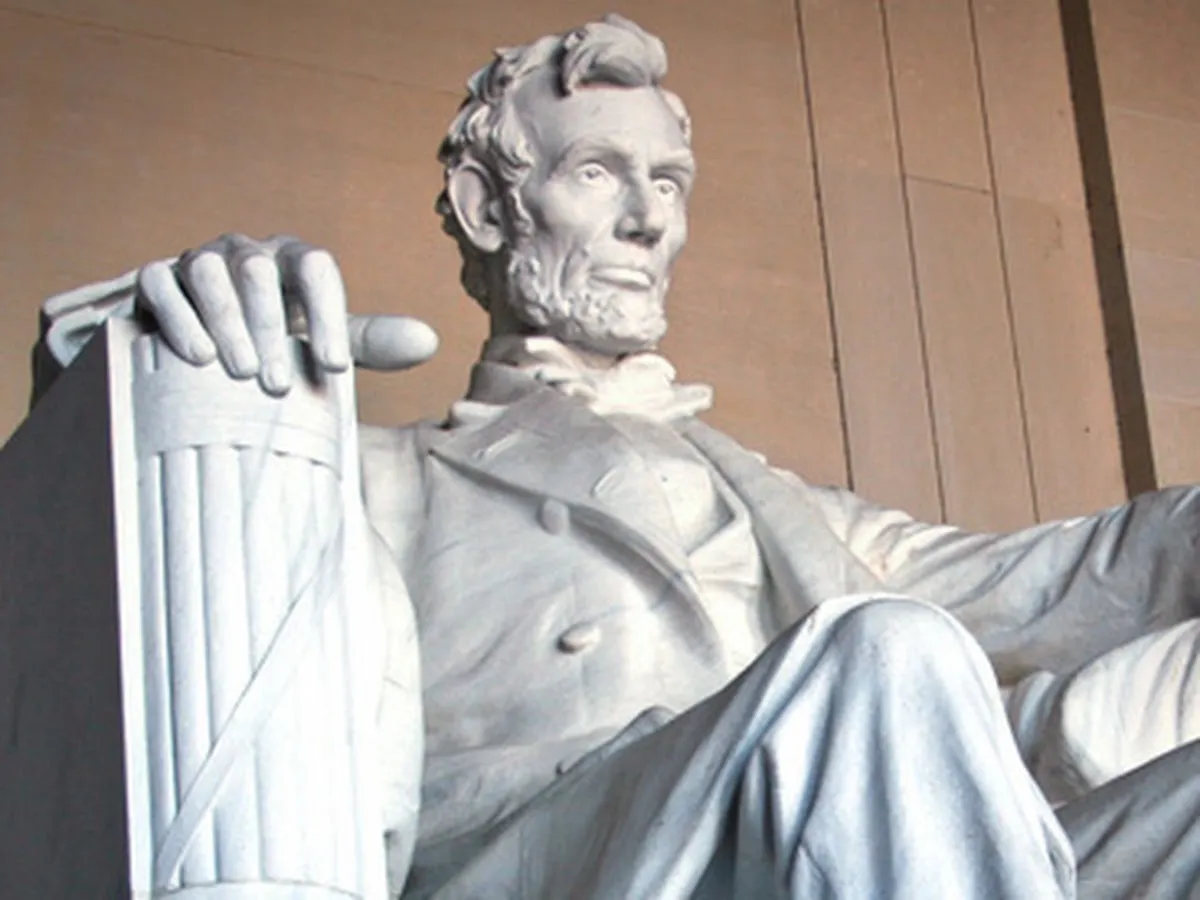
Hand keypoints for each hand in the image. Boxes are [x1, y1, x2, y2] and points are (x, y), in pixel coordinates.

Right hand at [136, 234, 437, 393]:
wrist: (195, 349)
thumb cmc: (271, 342)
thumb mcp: (319, 341)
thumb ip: (369, 341)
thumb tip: (430, 341)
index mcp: (291, 263)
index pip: (315, 268)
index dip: (327, 314)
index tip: (333, 367)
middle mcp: (246, 254)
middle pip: (260, 271)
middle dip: (270, 327)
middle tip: (279, 384)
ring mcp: (197, 262)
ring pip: (210, 272)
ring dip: (227, 321)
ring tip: (238, 372)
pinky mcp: (154, 280)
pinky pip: (161, 284)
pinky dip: (179, 318)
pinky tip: (196, 356)